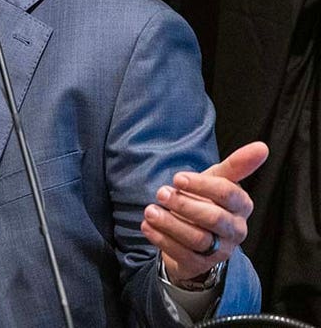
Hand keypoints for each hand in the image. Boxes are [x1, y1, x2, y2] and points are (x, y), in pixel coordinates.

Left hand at [140, 141, 268, 284]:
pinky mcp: (201, 264)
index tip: (177, 178)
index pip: (227, 194)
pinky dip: (161, 239)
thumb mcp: (217, 180)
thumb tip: (262, 146)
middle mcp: (235, 230)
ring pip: (197, 239)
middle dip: (185, 205)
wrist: (196, 236)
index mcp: (241, 206)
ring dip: (170, 224)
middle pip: (214, 219)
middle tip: (161, 193)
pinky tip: (147, 226)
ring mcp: (219, 250)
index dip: (202, 185)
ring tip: (150, 211)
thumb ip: (236, 165)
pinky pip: (182, 254)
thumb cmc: (208, 201)